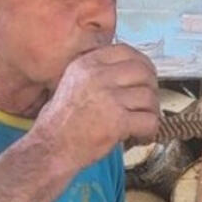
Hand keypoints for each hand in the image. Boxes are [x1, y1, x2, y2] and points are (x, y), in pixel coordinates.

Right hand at [32, 43, 158, 171]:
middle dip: (151, 89)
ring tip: (142, 124)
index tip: (146, 77)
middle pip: (143, 71)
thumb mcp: (71, 84)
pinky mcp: (118, 120)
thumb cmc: (59, 123)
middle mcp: (97, 76)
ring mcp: (108, 97)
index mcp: (86, 64)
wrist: (49, 149)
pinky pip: (149, 120)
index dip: (142, 64)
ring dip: (151, 113)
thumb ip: (97, 74)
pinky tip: (140, 136)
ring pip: (149, 97)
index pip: (126, 51)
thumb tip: (129, 73)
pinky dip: (150, 131)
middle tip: (148, 104)